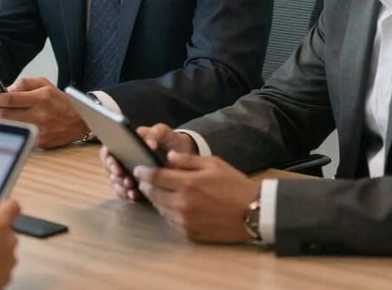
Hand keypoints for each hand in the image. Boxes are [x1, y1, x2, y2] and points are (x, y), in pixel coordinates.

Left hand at [0, 77, 88, 147]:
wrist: (80, 121)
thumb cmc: (60, 101)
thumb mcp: (46, 84)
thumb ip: (26, 83)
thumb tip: (8, 89)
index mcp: (40, 97)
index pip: (10, 98)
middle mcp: (39, 114)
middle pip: (6, 114)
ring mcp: (39, 129)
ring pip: (10, 127)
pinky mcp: (39, 142)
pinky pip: (18, 137)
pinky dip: (7, 132)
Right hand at [101, 124, 194, 201]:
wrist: (184, 156)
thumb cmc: (171, 142)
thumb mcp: (166, 133)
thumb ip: (157, 133)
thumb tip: (149, 144)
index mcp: (127, 142)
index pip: (108, 150)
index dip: (109, 159)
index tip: (117, 167)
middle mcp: (123, 158)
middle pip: (109, 168)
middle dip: (115, 176)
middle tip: (126, 180)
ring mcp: (128, 172)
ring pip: (116, 182)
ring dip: (121, 186)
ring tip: (131, 189)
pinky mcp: (135, 185)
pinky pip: (125, 192)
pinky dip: (127, 194)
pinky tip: (134, 196)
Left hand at [134, 151, 259, 242]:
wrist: (253, 212)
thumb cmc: (233, 184)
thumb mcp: (212, 163)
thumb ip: (187, 160)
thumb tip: (167, 157)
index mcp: (188, 183)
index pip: (155, 177)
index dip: (143, 172)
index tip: (137, 168)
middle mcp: (183, 204)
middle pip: (153, 194)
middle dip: (146, 185)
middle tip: (144, 179)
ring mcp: (186, 222)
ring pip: (160, 209)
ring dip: (156, 199)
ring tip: (158, 190)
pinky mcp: (191, 234)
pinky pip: (171, 221)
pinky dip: (168, 212)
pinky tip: (172, 204)